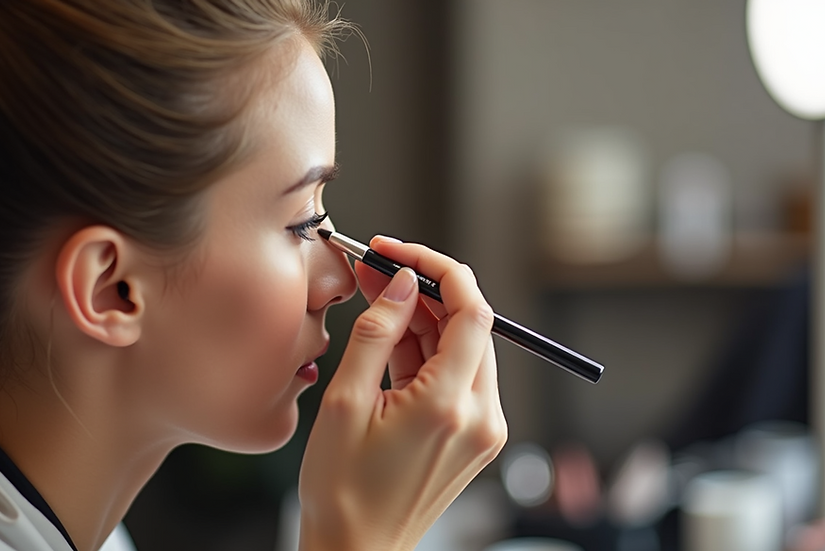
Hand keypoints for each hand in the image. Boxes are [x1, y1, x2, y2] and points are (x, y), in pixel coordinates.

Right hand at [298, 237, 507, 550]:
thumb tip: (402, 284)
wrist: (356, 549)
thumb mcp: (345, 402)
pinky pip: (457, 374)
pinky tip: (392, 334)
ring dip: (425, 317)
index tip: (400, 252)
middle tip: (379, 267)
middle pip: (471, 325)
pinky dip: (428, 349)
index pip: (472, 311)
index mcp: (450, 406)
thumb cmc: (342, 491)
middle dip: (427, 289)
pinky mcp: (474, 436)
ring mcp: (482, 429)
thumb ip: (377, 333)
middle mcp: (480, 417)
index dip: (440, 269)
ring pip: (464, 347)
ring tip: (377, 296)